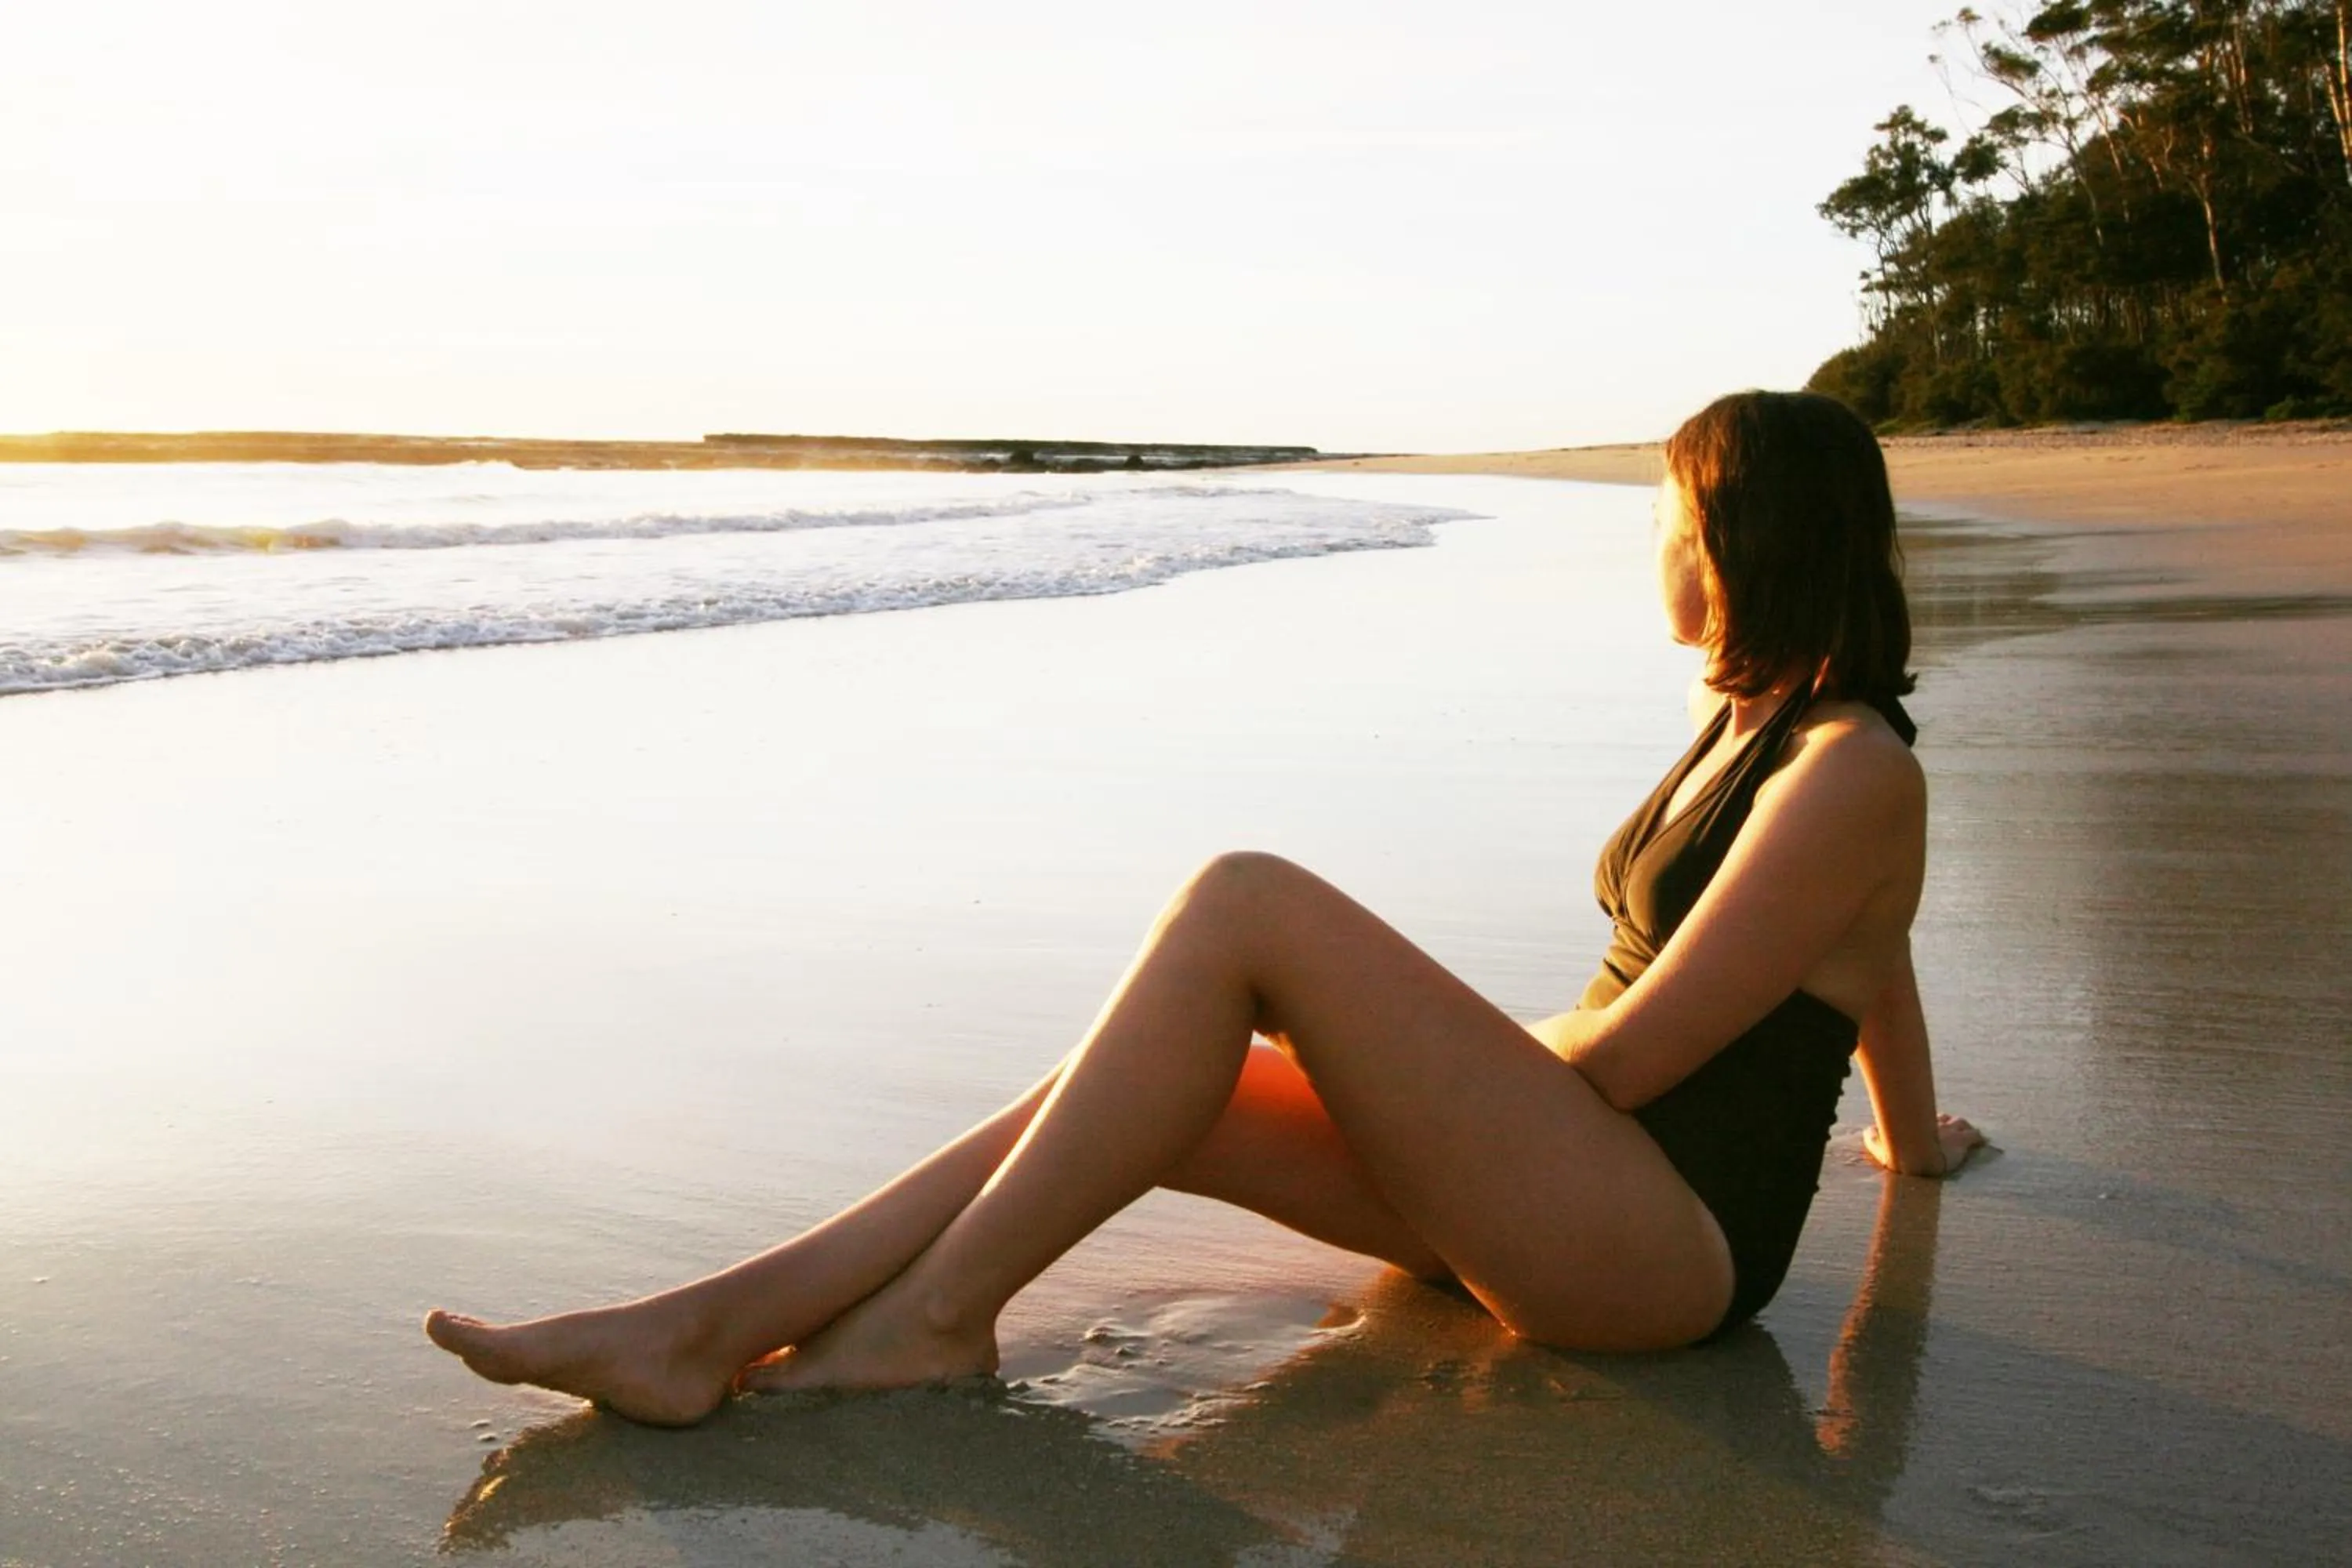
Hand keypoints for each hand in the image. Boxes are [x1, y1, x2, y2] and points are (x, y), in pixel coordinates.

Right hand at [1864, 1113, 1984, 1175]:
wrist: (1917, 1160)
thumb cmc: (1898, 1153)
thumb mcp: (1878, 1145)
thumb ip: (1873, 1137)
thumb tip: (1867, 1130)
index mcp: (1918, 1124)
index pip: (1928, 1117)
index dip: (1931, 1120)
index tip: (1930, 1122)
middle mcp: (1935, 1124)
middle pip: (1947, 1119)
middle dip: (1948, 1123)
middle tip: (1948, 1128)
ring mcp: (1951, 1132)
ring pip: (1962, 1124)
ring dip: (1964, 1128)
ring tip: (1966, 1133)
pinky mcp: (1962, 1142)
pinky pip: (1975, 1137)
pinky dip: (1979, 1139)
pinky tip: (1982, 1141)